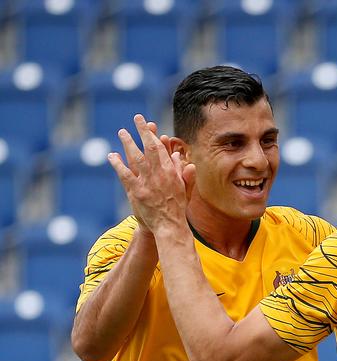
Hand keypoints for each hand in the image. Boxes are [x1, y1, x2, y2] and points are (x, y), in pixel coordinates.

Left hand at [108, 114, 195, 234]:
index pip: (161, 149)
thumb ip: (182, 172)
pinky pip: (125, 174)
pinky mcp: (137, 191)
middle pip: (149, 148)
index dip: (154, 136)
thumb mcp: (184, 189)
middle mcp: (159, 174)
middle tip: (137, 118)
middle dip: (142, 132)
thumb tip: (178, 157)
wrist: (170, 226)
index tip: (149, 126)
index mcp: (170, 172)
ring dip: (128, 143)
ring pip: (136, 157)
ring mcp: (147, 182)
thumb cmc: (177, 209)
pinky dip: (118, 164)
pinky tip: (112, 156)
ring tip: (122, 132)